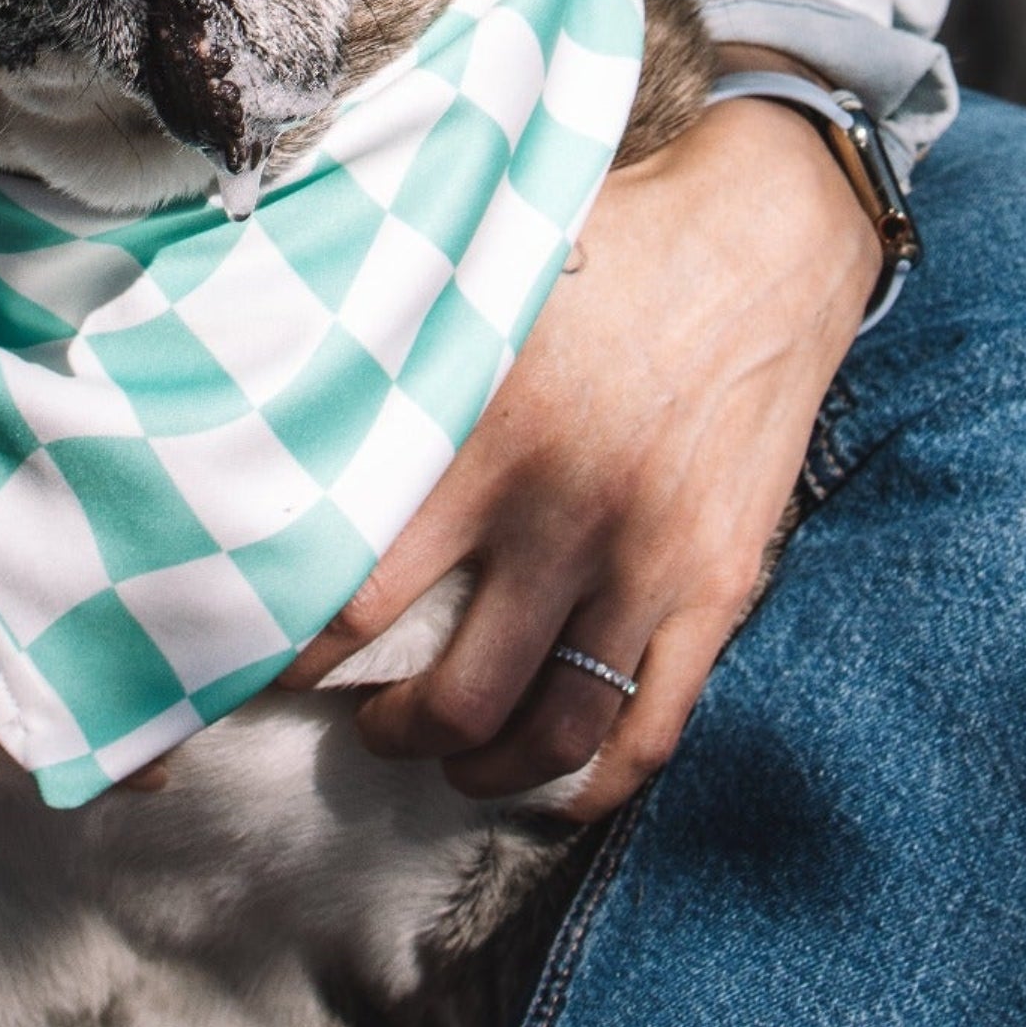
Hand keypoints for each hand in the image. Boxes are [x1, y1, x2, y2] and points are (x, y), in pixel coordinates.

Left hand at [281, 70, 880, 818]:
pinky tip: (551, 787)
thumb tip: (277, 379)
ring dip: (482, 766)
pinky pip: (655, 725)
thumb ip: (395, 350)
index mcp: (482, 437)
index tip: (264, 656)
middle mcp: (561, 515)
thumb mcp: (479, 281)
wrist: (761, 240)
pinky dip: (597, 782)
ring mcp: (646, 561)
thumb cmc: (603, 245)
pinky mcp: (717, 585)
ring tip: (444, 759)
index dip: (299, 652)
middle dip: (389, 728)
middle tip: (357, 720)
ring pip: (551, 728)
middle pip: (453, 692)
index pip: (360, 592)